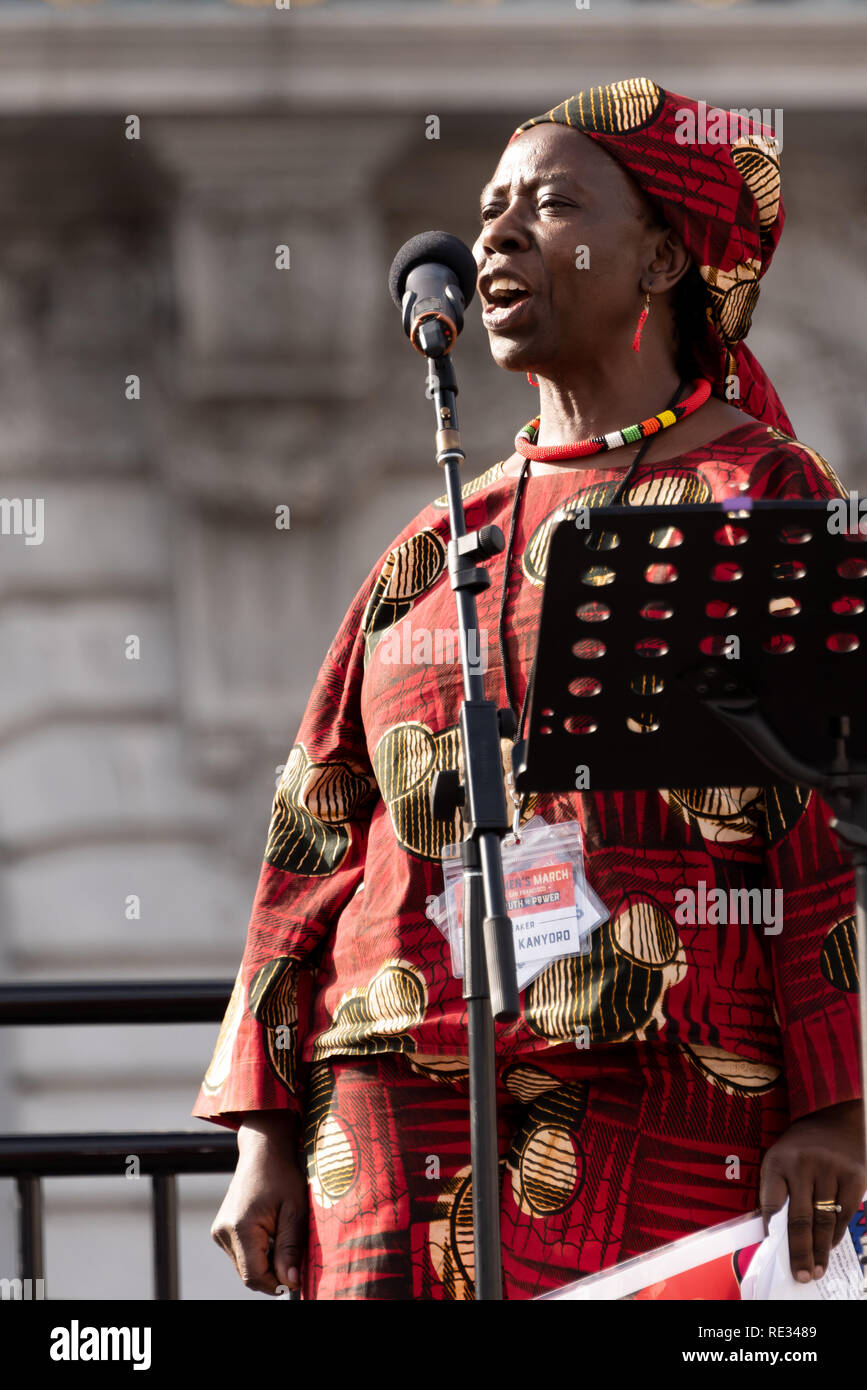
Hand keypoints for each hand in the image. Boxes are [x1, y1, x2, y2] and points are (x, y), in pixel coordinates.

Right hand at [211, 1112, 307, 1295]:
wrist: (264, 1149)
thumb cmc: (283, 1175)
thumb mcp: (295, 1211)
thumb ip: (291, 1248)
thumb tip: (290, 1281)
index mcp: (240, 1227)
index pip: (254, 1276)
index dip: (276, 1283)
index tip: (296, 1276)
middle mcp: (223, 1232)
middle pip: (248, 1273)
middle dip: (273, 1272)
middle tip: (293, 1253)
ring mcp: (219, 1231)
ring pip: (244, 1266)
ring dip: (265, 1261)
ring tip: (281, 1234)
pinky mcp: (221, 1229)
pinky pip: (241, 1254)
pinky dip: (258, 1251)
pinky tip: (270, 1231)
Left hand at [759, 1098, 865, 1281]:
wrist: (833, 1120)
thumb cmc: (800, 1149)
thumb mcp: (779, 1159)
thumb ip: (776, 1191)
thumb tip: (774, 1236)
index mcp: (778, 1161)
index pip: (772, 1203)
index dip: (773, 1232)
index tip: (774, 1253)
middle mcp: (803, 1164)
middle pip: (800, 1219)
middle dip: (800, 1252)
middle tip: (801, 1275)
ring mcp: (830, 1170)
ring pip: (824, 1221)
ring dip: (820, 1250)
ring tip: (816, 1269)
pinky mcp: (854, 1176)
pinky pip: (844, 1214)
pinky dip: (837, 1234)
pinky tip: (830, 1245)